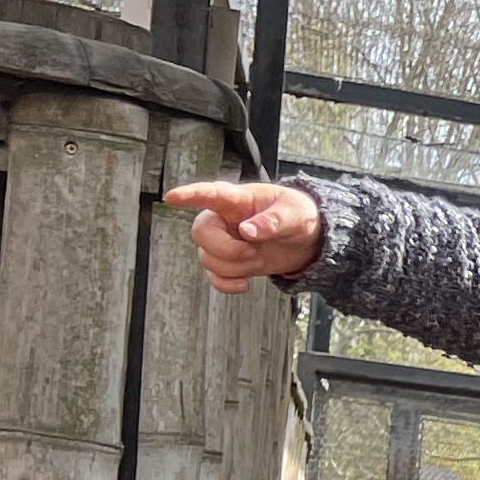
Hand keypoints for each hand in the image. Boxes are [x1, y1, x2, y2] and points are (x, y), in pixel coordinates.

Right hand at [163, 178, 322, 290]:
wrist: (307, 240)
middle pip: (200, 233)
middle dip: (226, 250)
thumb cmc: (299, 216)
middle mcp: (224, 219)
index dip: (189, 195)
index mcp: (239, 200)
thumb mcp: (296, 214)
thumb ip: (273, 221)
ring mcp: (225, 240)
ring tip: (258, 259)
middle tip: (254, 253)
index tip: (171, 198)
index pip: (210, 194)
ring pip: (207, 258)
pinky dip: (226, 284)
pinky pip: (213, 276)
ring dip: (234, 267)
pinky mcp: (230, 261)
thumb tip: (247, 231)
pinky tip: (245, 284)